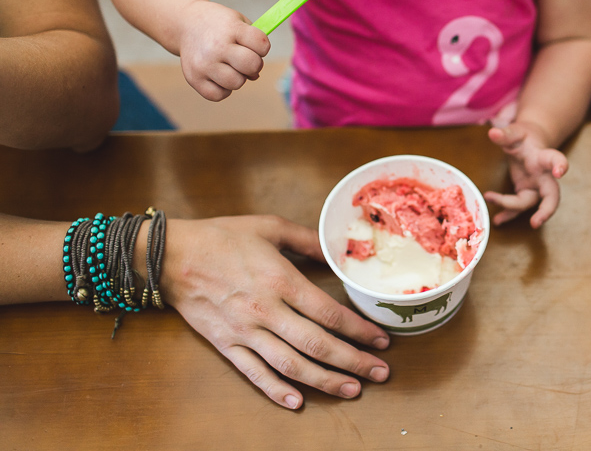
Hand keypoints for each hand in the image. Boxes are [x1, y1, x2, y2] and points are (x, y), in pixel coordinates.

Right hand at [160, 215, 389, 408]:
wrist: (170, 255)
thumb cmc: (222, 237)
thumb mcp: (270, 226)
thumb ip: (308, 240)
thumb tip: (338, 250)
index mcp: (280, 280)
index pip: (329, 314)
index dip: (359, 330)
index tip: (381, 340)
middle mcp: (265, 311)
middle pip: (317, 345)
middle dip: (353, 362)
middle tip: (380, 373)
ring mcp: (244, 332)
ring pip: (291, 365)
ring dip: (325, 381)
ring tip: (352, 390)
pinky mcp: (225, 345)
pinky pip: (254, 374)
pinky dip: (276, 391)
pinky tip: (298, 402)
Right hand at [177, 1, 269, 100]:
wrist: (186, 25)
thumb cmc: (219, 27)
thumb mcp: (239, 22)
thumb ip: (254, 44)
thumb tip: (254, 76)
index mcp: (231, 28)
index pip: (261, 44)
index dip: (263, 47)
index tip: (254, 45)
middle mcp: (216, 47)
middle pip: (251, 65)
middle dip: (254, 65)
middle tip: (244, 60)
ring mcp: (204, 64)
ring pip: (237, 83)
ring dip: (238, 78)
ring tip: (229, 67)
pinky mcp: (194, 79)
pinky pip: (219, 95)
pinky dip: (223, 89)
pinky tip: (219, 76)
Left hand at [484, 122, 567, 227]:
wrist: (528, 143)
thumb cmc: (524, 137)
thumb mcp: (515, 132)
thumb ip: (506, 134)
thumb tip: (493, 133)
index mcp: (544, 157)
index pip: (556, 159)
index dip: (560, 165)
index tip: (560, 171)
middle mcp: (544, 176)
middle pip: (552, 195)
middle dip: (547, 210)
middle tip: (536, 222)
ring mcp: (535, 187)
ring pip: (529, 203)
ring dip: (511, 207)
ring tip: (491, 202)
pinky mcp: (525, 192)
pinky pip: (518, 207)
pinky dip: (508, 214)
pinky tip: (497, 220)